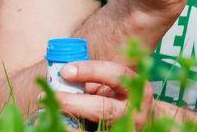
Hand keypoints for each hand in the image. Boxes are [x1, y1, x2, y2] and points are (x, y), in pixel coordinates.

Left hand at [53, 60, 196, 126]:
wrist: (147, 120)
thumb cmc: (123, 96)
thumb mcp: (114, 84)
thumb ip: (94, 80)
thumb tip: (63, 76)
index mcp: (137, 88)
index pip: (115, 74)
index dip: (89, 71)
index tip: (65, 71)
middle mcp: (135, 111)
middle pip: (102, 109)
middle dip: (73, 102)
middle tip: (50, 95)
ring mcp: (127, 128)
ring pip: (97, 126)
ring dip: (71, 119)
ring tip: (51, 110)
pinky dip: (74, 129)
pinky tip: (61, 122)